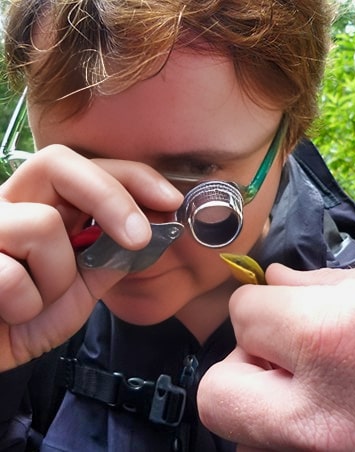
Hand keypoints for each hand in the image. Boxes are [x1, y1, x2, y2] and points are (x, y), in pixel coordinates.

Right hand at [0, 146, 181, 370]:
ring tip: (38, 301)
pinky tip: (11, 314)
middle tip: (138, 237)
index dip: (133, 177)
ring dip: (57, 278)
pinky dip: (26, 306)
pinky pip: (11, 275)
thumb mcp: (79, 291)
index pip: (89, 169)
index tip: (170, 200)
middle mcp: (10, 205)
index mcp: (42, 208)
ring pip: (42, 224)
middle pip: (58, 163)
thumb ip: (107, 260)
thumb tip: (148, 233)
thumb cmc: (24, 322)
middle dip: (110, 198)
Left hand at [198, 264, 354, 450]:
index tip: (283, 310)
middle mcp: (315, 416)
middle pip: (217, 393)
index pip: (241, 315)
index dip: (261, 306)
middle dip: (243, 367)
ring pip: (242, 435)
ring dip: (262, 406)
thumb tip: (271, 279)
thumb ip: (312, 284)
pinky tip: (324, 417)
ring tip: (310, 391)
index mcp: (327, 341)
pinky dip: (284, 434)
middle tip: (281, 357)